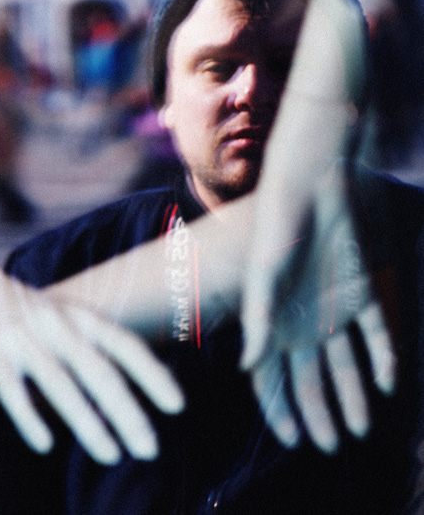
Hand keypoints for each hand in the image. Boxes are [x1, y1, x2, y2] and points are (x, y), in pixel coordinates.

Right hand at [0, 277, 183, 463]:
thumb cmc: (24, 310)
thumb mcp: (63, 315)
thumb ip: (92, 343)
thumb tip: (133, 386)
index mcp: (77, 314)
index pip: (124, 343)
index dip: (152, 373)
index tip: (176, 406)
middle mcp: (55, 324)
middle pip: (98, 372)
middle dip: (126, 412)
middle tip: (149, 449)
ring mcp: (22, 337)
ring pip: (61, 385)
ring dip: (88, 423)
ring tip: (111, 455)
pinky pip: (12, 391)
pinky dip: (29, 419)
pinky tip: (46, 446)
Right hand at [242, 165, 393, 452]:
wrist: (316, 189)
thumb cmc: (281, 230)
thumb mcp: (265, 276)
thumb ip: (257, 321)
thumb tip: (248, 367)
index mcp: (271, 321)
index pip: (271, 375)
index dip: (278, 407)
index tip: (291, 440)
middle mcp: (299, 321)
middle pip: (307, 378)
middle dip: (316, 413)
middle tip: (329, 447)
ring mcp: (331, 310)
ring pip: (343, 364)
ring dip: (352, 396)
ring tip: (360, 430)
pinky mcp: (362, 294)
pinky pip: (376, 335)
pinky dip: (383, 359)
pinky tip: (388, 384)